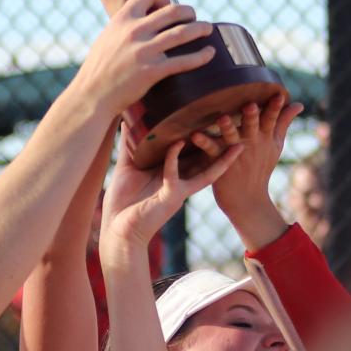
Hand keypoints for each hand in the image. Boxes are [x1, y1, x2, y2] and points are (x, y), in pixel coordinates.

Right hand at [73, 0, 215, 116]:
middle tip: (195, 17)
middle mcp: (134, 31)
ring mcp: (144, 51)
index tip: (169, 6)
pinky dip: (200, 56)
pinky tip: (210, 54)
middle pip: (172, 11)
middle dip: (189, 12)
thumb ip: (124, 19)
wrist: (92, 94)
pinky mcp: (152, 71)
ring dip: (200, 29)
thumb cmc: (100, 67)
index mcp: (122, 19)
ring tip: (208, 29)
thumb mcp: (108, 35)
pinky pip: (183, 61)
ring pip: (181, 32)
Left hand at [101, 133, 241, 258]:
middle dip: (221, 147)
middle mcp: (180, 181)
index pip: (194, 154)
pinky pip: (174, 174)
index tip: (215, 120)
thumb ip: (130, 145)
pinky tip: (177, 144)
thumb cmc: (122, 202)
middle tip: (234, 126)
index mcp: (171, 174)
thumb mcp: (127, 168)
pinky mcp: (170, 197)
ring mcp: (178, 190)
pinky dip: (174, 158)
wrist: (117, 229)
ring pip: (204, 171)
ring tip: (234, 143)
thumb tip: (127, 120)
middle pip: (206, 161)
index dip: (205, 140)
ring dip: (217, 156)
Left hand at [189, 94, 301, 242]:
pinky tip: (195, 135)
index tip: (279, 96)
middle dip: (251, 117)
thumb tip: (299, 104)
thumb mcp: (276, 145)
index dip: (275, 109)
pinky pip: (210, 150)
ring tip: (221, 118)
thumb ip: (284, 123)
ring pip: (231, 137)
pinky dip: (204, 142)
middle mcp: (251, 142)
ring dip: (227, 128)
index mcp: (265, 137)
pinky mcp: (219, 161)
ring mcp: (235, 152)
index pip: (272, 120)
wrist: (247, 198)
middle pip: (252, 127)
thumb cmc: (261, 166)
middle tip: (250, 106)